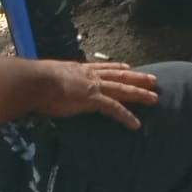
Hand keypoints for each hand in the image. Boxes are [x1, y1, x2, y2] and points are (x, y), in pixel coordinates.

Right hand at [34, 59, 160, 130]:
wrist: (36, 81)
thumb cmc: (36, 81)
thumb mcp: (49, 76)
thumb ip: (54, 80)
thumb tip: (45, 84)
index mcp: (80, 69)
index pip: (104, 68)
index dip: (118, 68)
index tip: (129, 67)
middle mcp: (91, 75)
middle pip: (120, 76)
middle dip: (138, 78)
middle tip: (153, 79)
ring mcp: (94, 87)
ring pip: (123, 90)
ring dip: (140, 94)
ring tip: (155, 98)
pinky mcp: (94, 99)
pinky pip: (115, 109)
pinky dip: (127, 116)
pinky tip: (136, 124)